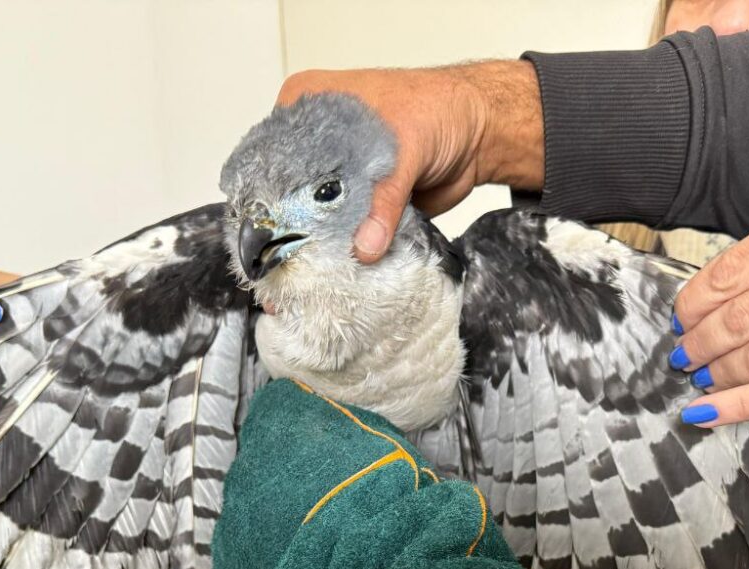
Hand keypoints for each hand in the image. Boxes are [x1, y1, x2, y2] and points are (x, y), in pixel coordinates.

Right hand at [276, 60, 542, 261]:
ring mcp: (335, 175)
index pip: (273, 156)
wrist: (478, 132)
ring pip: (315, 218)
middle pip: (289, 193)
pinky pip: (344, 233)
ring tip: (303, 284)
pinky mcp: (358, 205)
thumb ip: (384, 198)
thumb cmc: (439, 110)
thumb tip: (364, 248)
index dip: (271, 197)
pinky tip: (334, 278)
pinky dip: (345, 254)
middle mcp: (313, 141)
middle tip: (286, 269)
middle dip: (291, 232)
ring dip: (316, 250)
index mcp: (308, 104)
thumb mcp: (405, 145)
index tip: (269, 236)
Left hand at [670, 195, 748, 426]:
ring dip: (713, 375)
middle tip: (683, 355)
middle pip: (736, 321)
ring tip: (697, 379)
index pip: (730, 272)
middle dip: (696, 344)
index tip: (681, 319)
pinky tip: (707, 413)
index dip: (692, 304)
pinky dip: (738, 407)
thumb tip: (722, 292)